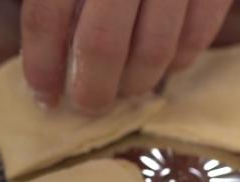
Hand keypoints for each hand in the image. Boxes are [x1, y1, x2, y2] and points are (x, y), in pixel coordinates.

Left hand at [21, 0, 232, 113]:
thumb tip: (47, 46)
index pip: (47, 16)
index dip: (42, 64)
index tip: (44, 95)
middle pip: (100, 45)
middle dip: (91, 89)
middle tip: (89, 106)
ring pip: (153, 51)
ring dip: (136, 83)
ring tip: (126, 90)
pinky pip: (197, 38)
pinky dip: (178, 63)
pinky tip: (164, 67)